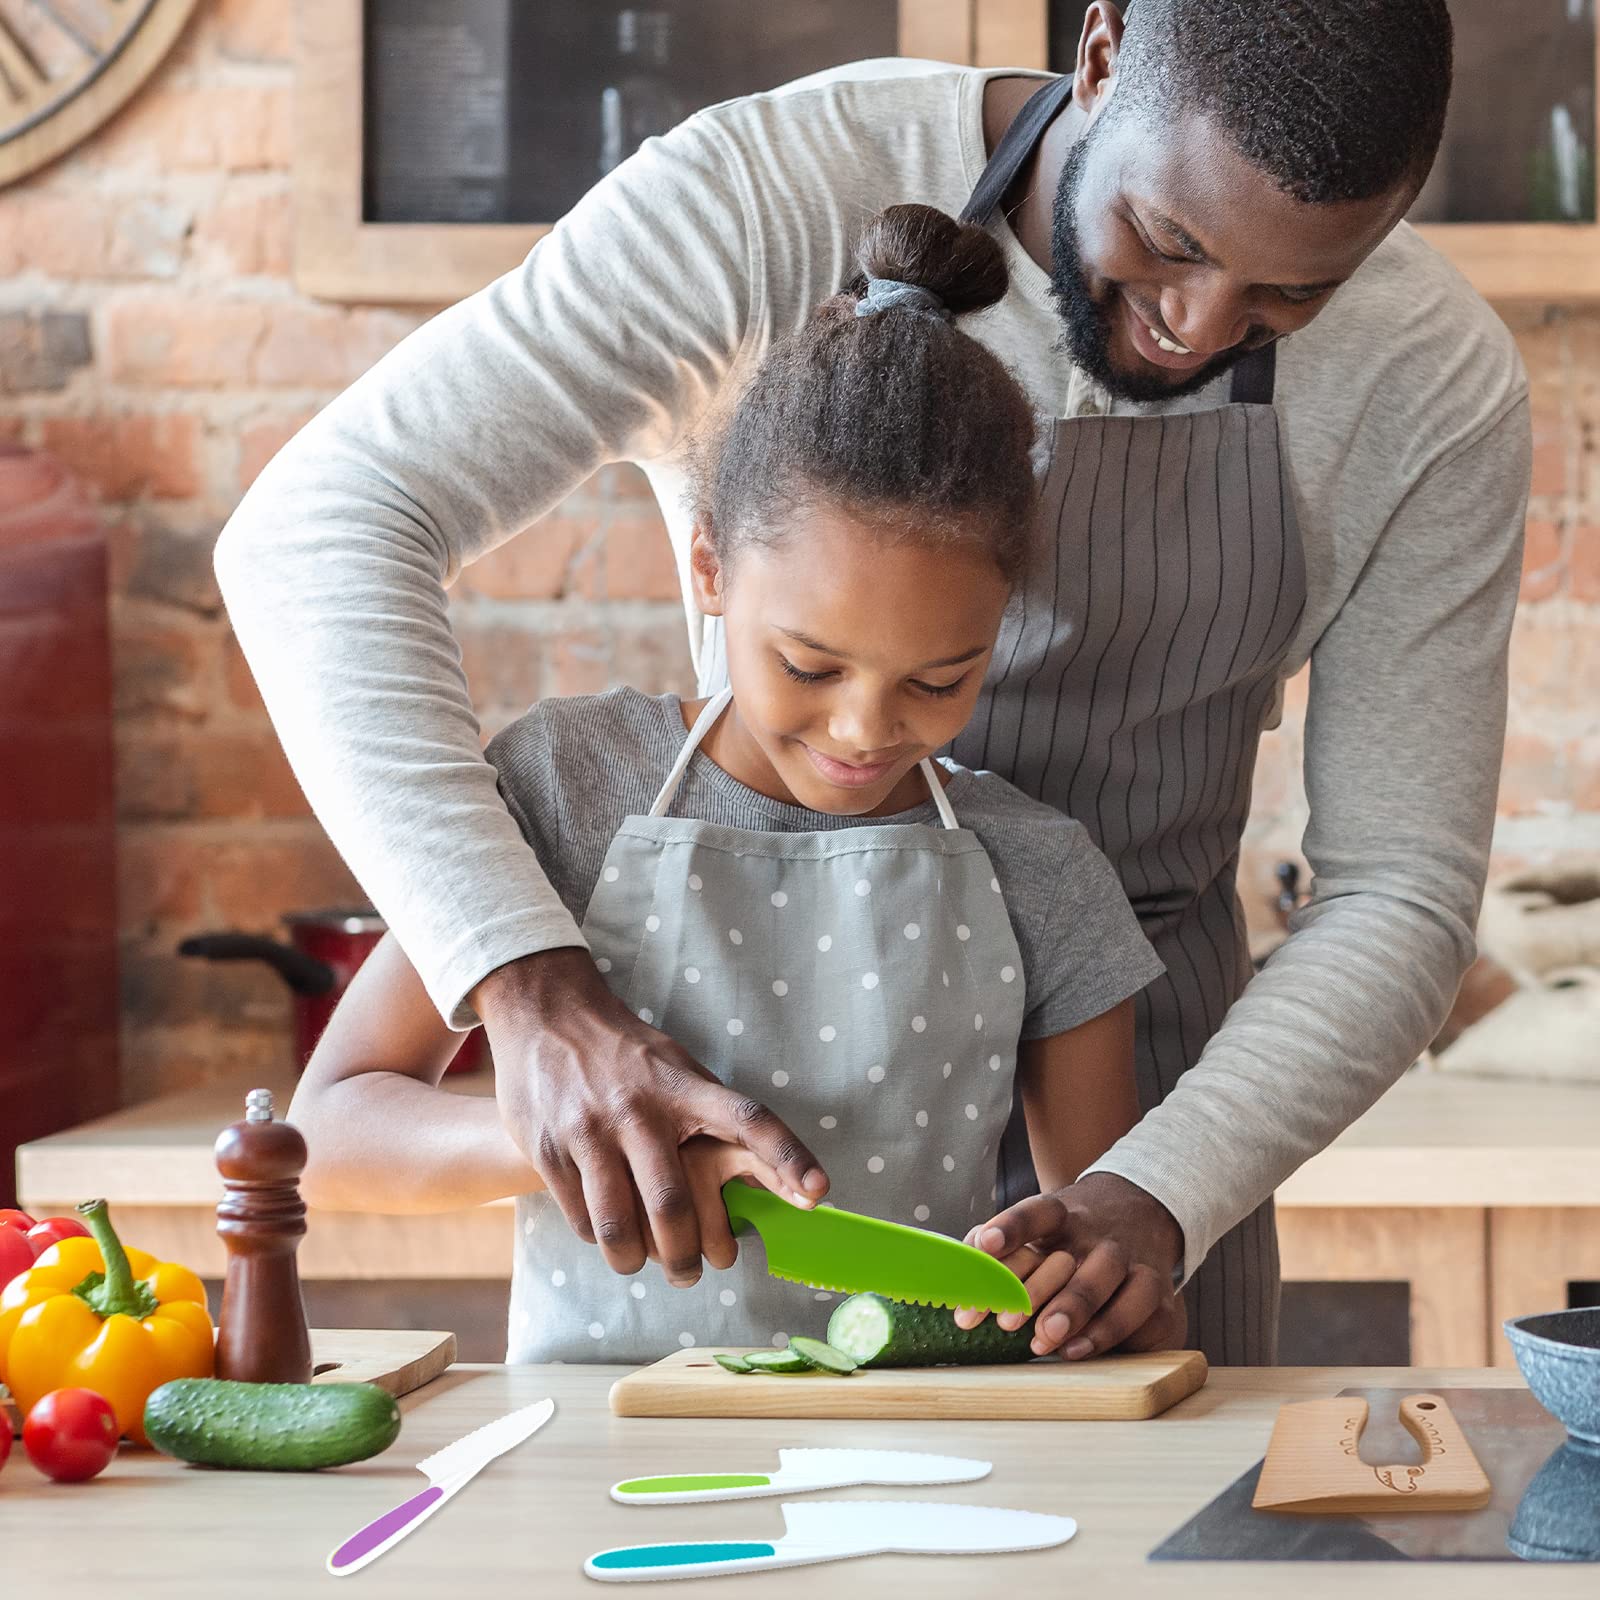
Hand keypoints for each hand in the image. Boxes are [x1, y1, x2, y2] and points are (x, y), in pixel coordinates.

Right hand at [474, 948, 828, 1286]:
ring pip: (620, 1228)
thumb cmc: (626, 1053)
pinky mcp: (548, 1150)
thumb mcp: (675, 1067)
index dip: (788, 1156)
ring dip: (638, 1261)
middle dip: (686, 1256)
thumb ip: (714, 1114)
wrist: (545, 1015)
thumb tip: (763, 1173)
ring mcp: (589, 1130)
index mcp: (682, 1085)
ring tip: (645, 1264)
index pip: (749, 1118)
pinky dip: (600, 1238)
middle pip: (673, 1205)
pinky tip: (607, 1231)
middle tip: (691, 1273)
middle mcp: (639, 1109)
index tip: (818, 1191)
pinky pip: (583, 1220)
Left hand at [954, 1172, 1186, 1358]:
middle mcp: (1095, 1233)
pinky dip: (1106, 1331)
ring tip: (1042, 1340)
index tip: (984, 1244)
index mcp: (1062, 1214)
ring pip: (1106, 1278)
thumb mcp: (1042, 1230)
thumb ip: (1004, 1250)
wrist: (1142, 1214)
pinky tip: (1076, 1349)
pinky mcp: (1156, 1289)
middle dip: (1038, 1289)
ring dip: (1074, 1309)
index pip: (1035, 1213)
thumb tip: (960, 1272)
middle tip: (1008, 1322)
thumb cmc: (1073, 1236)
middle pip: (1070, 1257)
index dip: (1009, 1227)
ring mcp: (1129, 1258)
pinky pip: (1137, 1310)